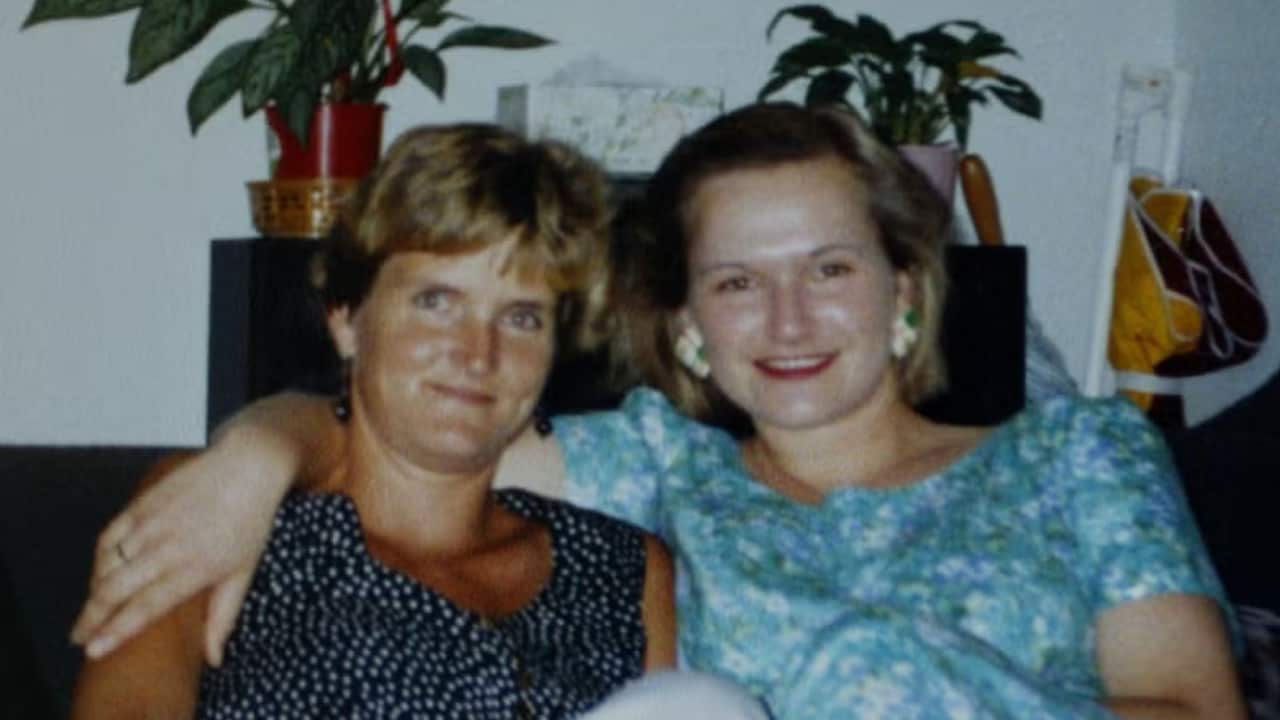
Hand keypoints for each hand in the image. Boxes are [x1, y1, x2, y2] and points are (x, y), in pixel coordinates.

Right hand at [70, 430, 292, 661]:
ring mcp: (151, 524)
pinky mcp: (142, 504)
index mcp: (194, 568)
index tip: (94, 651)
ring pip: (107, 565)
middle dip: (91, 618)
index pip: (145, 608)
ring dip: (94, 591)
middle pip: (115, 590)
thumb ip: (224, 617)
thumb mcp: (243, 573)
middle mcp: (168, 548)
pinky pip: (108, 537)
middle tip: (78, 637)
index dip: (115, 632)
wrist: (247, 467)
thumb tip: (214, 659)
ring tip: (90, 611)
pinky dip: (98, 559)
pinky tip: (99, 575)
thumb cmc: (250, 523)